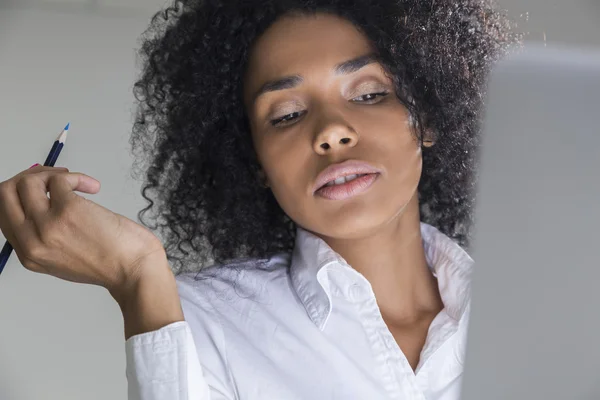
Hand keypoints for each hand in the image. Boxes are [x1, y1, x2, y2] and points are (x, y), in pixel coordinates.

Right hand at [0, 165, 166, 292]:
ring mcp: (47, 225)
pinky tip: (93, 187)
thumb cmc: (112, 263)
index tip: (43, 188)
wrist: (135, 271)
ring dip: (52, 174)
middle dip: (30, 177)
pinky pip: (59, 180)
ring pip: (27, 182)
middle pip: (4, 193)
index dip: (21, 193)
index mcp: (28, 254)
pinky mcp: (68, 210)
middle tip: (55, 178)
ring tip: (76, 182)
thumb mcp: (66, 258)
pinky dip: (76, 177)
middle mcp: (31, 241)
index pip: (3, 212)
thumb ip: (47, 237)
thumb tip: (44, 200)